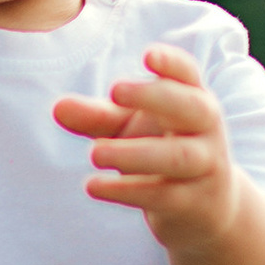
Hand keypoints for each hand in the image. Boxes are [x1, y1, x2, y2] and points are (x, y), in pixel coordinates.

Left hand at [52, 44, 246, 255]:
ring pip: (177, 157)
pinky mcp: (195, 203)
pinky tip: (92, 186)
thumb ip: (97, 117)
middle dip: (155, 97)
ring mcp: (206, 167)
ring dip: (134, 153)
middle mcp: (207, 130)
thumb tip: (58, 108)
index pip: (189, 74)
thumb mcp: (128, 130)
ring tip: (93, 151)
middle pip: (193, 108)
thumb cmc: (160, 152)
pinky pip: (163, 195)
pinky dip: (126, 190)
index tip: (148, 55)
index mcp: (192, 99)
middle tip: (114, 90)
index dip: (172, 63)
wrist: (206, 210)